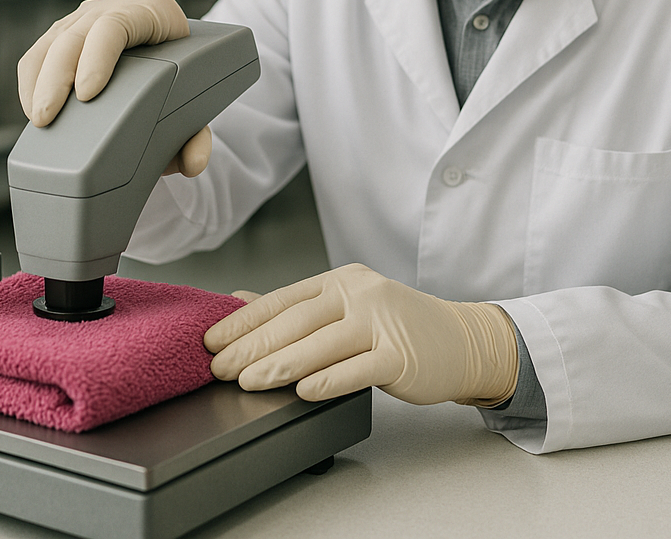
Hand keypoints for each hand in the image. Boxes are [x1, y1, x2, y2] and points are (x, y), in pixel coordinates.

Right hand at [17, 0, 211, 175]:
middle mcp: (119, 5)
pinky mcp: (67, 30)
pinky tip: (32, 107)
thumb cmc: (188, 74)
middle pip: (77, 33)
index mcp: (155, 11)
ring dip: (38, 80)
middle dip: (56, 77)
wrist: (179, 48)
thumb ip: (198, 133)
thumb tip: (193, 162)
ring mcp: (90, 15)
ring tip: (37, 119)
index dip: (97, 57)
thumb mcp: (198, 99)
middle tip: (47, 117)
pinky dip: (32, 79)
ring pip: (52, 40)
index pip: (117, 25)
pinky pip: (40, 50)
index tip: (86, 94)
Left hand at [203, 263, 518, 405]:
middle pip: (297, 321)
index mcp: (340, 280)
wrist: (459, 340)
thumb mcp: (345, 305)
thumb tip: (239, 302)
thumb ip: (295, 307)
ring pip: (322, 344)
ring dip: (281, 365)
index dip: (244, 321)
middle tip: (219, 367)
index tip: (212, 340)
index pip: (282, 299)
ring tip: (248, 382)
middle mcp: (359, 294)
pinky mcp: (400, 355)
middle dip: (252, 346)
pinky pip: (359, 368)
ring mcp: (381, 323)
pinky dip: (329, 380)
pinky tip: (304, 391)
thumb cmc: (396, 326)